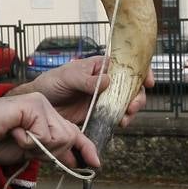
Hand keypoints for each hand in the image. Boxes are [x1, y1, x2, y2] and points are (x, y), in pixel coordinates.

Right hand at [0, 91, 100, 169]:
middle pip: (69, 138)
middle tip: (24, 146)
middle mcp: (45, 105)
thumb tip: (74, 160)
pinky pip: (44, 135)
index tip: (95, 164)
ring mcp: (40, 103)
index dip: (86, 149)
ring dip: (37, 147)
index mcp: (45, 114)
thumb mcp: (28, 150)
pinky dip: (28, 141)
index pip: (73, 132)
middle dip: (50, 152)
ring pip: (59, 138)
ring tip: (17, 137)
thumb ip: (50, 151)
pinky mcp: (33, 105)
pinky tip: (13, 132)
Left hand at [15, 56, 152, 127]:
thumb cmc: (52, 83)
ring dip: (130, 110)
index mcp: (101, 66)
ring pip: (126, 103)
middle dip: (137, 96)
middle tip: (132, 106)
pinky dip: (120, 120)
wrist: (40, 105)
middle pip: (131, 86)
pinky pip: (115, 116)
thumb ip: (87, 80)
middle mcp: (106, 82)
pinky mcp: (99, 113)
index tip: (148, 81)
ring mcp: (104, 98)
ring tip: (125, 118)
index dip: (141, 71)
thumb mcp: (68, 77)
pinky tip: (119, 124)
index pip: (127, 65)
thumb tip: (108, 81)